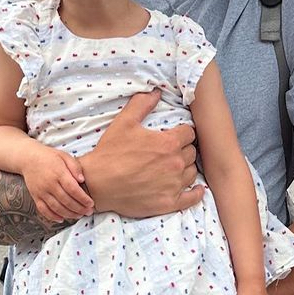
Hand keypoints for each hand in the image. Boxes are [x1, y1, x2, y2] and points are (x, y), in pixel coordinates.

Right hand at [22, 147, 93, 222]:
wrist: (28, 158)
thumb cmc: (50, 157)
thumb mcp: (65, 156)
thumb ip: (75, 167)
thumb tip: (82, 180)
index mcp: (58, 173)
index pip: (73, 189)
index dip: (83, 198)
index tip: (91, 203)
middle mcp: (49, 184)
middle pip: (66, 200)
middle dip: (79, 208)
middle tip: (88, 212)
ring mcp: (41, 191)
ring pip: (56, 207)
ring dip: (69, 214)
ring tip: (79, 216)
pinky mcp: (35, 196)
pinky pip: (43, 210)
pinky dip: (52, 216)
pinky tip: (62, 219)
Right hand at [79, 90, 203, 216]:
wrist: (97, 184)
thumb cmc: (110, 153)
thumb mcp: (124, 122)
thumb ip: (142, 104)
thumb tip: (156, 92)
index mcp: (169, 143)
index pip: (189, 133)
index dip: (182, 132)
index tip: (175, 135)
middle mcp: (176, 163)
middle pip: (192, 152)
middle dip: (184, 149)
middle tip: (171, 151)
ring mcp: (174, 185)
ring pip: (192, 172)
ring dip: (187, 168)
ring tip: (175, 166)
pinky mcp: (169, 203)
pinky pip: (193, 198)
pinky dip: (196, 193)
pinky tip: (196, 188)